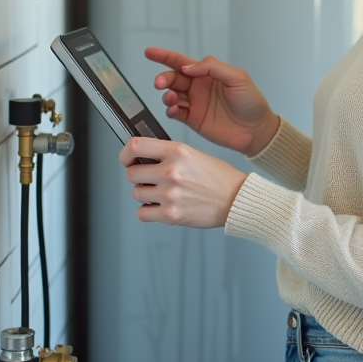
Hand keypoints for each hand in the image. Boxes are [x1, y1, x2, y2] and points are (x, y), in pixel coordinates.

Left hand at [121, 138, 248, 227]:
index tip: (127, 159)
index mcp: (177, 151)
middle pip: (131, 174)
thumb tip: (142, 157)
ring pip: (136, 193)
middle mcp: (171, 171)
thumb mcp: (193, 154)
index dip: (125, 154)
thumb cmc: (219, 178)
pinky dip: (149, 212)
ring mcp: (170, 194)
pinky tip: (161, 206)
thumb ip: (167, 154)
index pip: (135, 147)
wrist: (236, 199)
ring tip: (162, 193)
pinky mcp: (171, 215)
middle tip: (150, 179)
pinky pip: (142, 213)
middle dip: (139, 177)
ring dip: (145, 194)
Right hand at [145, 47, 280, 156]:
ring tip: (171, 98)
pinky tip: (174, 109)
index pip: (182, 61)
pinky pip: (175, 112)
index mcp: (208, 73)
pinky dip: (170, 110)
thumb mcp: (238, 77)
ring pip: (171, 95)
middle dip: (163, 78)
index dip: (164, 56)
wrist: (257, 130)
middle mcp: (198, 87)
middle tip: (160, 82)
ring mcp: (195, 103)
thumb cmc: (252, 102)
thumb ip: (213, 67)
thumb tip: (189, 67)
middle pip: (173, 78)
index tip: (150, 52)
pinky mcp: (193, 120)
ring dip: (166, 95)